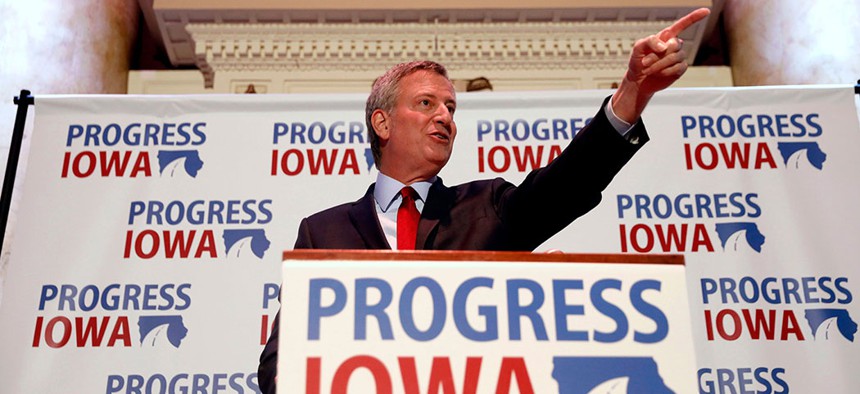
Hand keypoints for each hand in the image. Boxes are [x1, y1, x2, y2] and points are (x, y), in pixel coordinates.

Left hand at [611, 8, 710, 122]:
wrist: (638, 80)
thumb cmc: (638, 61)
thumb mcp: (638, 47)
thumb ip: (650, 41)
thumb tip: (664, 46)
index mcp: (666, 36)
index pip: (682, 24)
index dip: (694, 17)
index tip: (706, 11)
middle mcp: (674, 45)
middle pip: (675, 44)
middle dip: (658, 55)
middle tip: (645, 62)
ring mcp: (678, 57)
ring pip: (676, 57)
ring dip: (659, 65)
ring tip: (648, 69)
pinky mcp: (680, 69)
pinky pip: (678, 68)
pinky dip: (665, 72)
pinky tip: (658, 74)